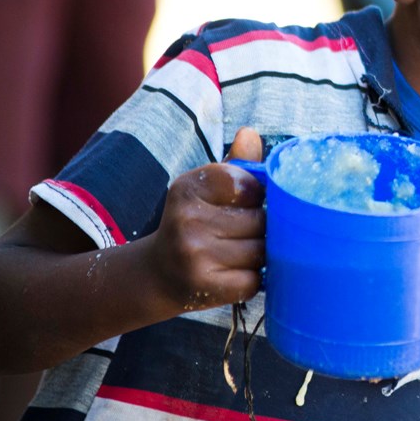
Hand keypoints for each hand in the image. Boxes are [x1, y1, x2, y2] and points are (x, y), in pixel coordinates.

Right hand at [144, 127, 266, 311]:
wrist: (158, 274)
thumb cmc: (195, 224)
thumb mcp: (207, 190)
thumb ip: (235, 164)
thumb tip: (250, 133)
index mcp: (187, 188)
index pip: (250, 185)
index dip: (256, 198)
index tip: (244, 204)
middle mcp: (186, 219)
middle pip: (260, 220)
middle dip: (261, 229)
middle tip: (241, 235)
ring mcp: (194, 255)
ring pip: (260, 251)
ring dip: (260, 255)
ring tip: (238, 254)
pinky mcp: (205, 286)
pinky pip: (254, 279)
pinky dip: (252, 279)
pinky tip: (234, 275)